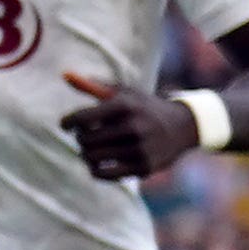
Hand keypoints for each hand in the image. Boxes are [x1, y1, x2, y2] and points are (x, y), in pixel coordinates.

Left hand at [58, 68, 191, 182]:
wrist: (183, 127)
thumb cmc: (144, 108)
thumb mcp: (124, 93)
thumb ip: (94, 86)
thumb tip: (65, 75)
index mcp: (125, 105)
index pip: (82, 118)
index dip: (67, 122)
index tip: (65, 125)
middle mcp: (133, 127)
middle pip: (85, 139)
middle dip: (80, 138)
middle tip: (86, 136)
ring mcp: (140, 149)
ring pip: (92, 157)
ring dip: (86, 154)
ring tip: (90, 150)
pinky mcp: (143, 167)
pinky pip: (104, 174)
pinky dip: (95, 170)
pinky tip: (98, 164)